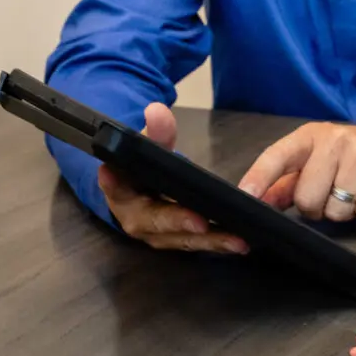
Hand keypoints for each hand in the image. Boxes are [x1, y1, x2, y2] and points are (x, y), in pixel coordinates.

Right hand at [97, 103, 248, 253]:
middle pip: (155, 222)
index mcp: (120, 191)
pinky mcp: (177, 242)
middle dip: (178, 222)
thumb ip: (156, 132)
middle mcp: (135, 219)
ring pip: (181, 240)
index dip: (115, 183)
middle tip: (201, 222)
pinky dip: (218, 244)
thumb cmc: (145, 166)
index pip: (115, 186)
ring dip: (209, 241)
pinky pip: (197, 245)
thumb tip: (156, 111)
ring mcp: (157, 235)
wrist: (145, 188)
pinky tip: (240, 242)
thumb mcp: (151, 146)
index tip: (121, 178)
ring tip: (236, 239)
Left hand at [237, 121, 355, 221]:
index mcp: (309, 136)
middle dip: (317, 208)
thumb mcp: (314, 161)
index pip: (277, 157)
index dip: (259, 178)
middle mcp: (335, 139)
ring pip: (338, 210)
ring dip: (344, 211)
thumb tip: (254, 203)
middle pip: (308, 199)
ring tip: (354, 192)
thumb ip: (283, 184)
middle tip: (330, 194)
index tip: (245, 196)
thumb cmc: (347, 156)